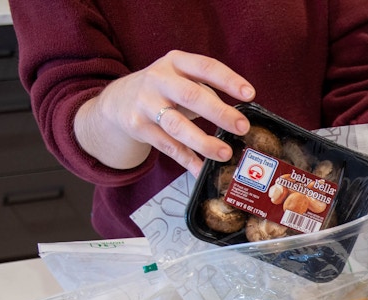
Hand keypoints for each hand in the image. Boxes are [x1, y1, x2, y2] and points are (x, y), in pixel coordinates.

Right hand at [74, 50, 256, 176]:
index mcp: (175, 62)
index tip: (249, 94)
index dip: (229, 80)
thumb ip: (206, 90)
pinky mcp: (139, 126)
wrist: (118, 100)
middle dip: (219, 113)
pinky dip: (187, 160)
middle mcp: (159, 79)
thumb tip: (239, 119)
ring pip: (177, 126)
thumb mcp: (180, 77)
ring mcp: (146, 103)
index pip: (205, 67)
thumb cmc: (164, 89)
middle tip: (242, 127)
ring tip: (225, 153)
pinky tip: (201, 169)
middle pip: (192, 96)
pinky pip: (168, 146)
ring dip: (203, 141)